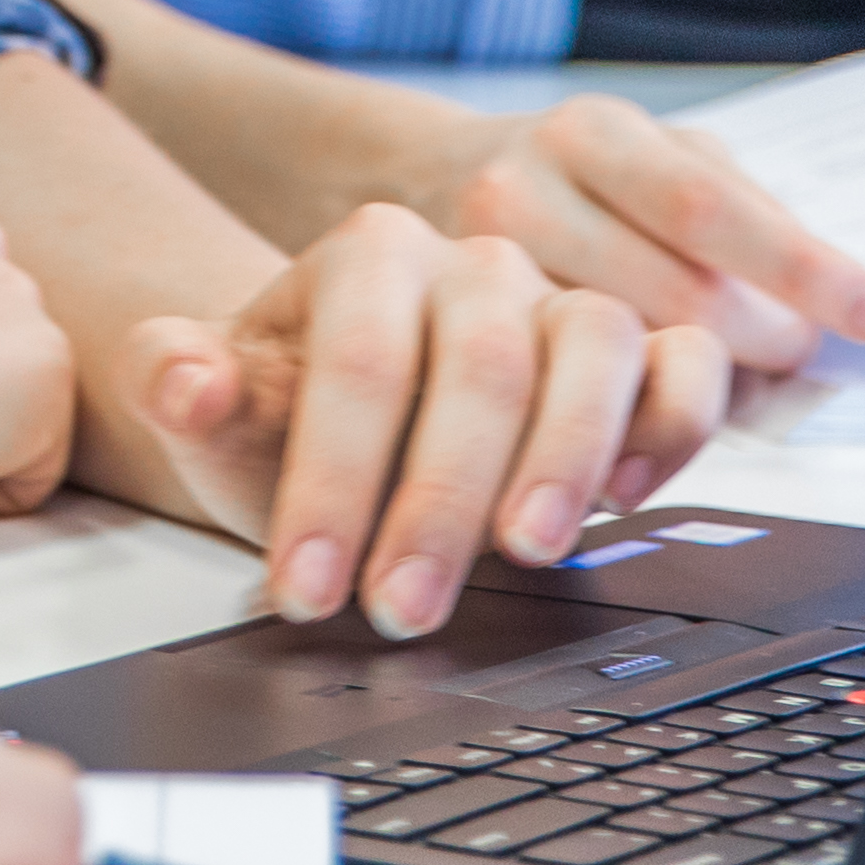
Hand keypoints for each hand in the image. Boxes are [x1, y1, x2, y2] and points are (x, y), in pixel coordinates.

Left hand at [123, 207, 721, 637]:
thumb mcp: (215, 408)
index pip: (360, 362)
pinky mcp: (643, 349)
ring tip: (523, 554)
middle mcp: (478, 263)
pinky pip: (688, 363)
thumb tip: (180, 376)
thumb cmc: (285, 416)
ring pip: (598, 347)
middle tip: (399, 611)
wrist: (350, 423)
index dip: (333, 481)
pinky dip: (674, 425)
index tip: (304, 587)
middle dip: (440, 503)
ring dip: (566, 459)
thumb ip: (176, 380)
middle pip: (482, 365)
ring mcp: (565, 302)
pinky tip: (627, 500)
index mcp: (371, 253)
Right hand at [406, 93, 864, 371]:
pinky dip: (628, 400)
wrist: (422, 179)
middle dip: (756, 341)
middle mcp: (526, 187)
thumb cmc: (577, 179)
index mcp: (596, 136)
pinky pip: (562, 380)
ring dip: (695, 379)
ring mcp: (476, 261)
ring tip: (729, 385)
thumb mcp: (654, 160)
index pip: (710, 205)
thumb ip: (741, 216)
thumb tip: (840, 306)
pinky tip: (648, 406)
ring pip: (617, 347)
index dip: (798, 265)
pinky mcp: (450, 326)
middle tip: (796, 360)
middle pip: (670, 290)